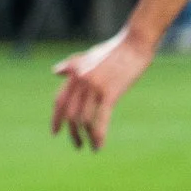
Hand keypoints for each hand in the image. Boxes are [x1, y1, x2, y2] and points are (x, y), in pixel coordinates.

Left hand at [50, 29, 155, 151]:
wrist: (135, 43)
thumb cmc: (115, 50)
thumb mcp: (88, 56)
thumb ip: (71, 65)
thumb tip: (55, 72)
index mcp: (74, 72)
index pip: (59, 100)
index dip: (56, 118)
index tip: (56, 132)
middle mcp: (80, 80)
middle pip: (69, 113)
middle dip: (72, 132)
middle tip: (77, 144)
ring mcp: (94, 86)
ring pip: (83, 119)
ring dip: (86, 137)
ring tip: (90, 147)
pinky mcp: (109, 92)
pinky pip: (100, 120)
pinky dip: (98, 135)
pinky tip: (99, 145)